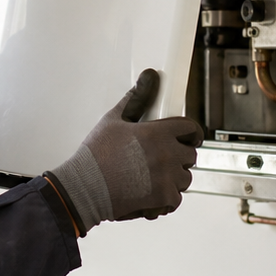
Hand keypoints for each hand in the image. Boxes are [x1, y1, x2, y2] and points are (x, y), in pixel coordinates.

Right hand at [46, 69, 203, 232]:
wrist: (85, 187)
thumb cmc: (96, 155)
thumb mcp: (114, 120)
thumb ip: (136, 98)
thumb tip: (149, 77)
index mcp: (159, 133)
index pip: (191, 128)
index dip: (191, 132)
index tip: (188, 137)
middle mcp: (168, 155)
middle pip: (191, 155)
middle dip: (180, 156)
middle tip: (163, 159)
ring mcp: (167, 178)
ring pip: (185, 178)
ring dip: (174, 178)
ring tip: (154, 178)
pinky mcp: (163, 199)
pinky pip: (176, 199)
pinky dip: (166, 199)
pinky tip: (151, 194)